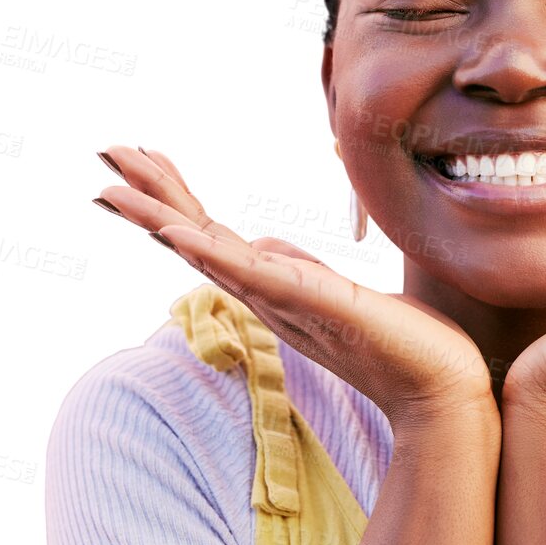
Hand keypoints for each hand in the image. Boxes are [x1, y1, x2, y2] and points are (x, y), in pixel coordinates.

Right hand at [93, 145, 498, 436]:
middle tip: (106, 153)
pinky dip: (209, 252)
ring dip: (159, 218)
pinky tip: (176, 232)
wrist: (440, 391)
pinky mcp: (311, 306)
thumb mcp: (340, 292)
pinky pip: (250, 276)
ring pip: (207, 252)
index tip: (140, 157)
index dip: (173, 196)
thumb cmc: (400, 344)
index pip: (211, 234)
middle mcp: (266, 296)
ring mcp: (283, 303)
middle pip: (194, 237)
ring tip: (114, 189)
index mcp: (272, 287)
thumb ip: (298, 269)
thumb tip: (263, 242)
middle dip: (148, 196)